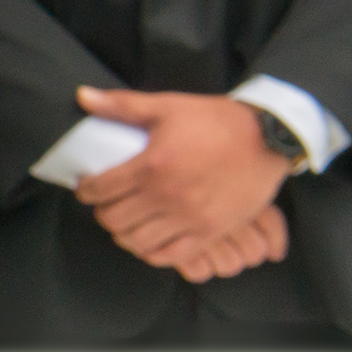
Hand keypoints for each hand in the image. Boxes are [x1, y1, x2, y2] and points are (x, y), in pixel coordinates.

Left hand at [71, 88, 298, 267]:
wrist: (269, 136)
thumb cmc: (216, 119)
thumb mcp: (168, 106)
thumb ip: (121, 105)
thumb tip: (82, 96)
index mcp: (152, 165)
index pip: (100, 189)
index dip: (86, 191)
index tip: (87, 188)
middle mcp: (167, 196)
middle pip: (113, 219)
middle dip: (102, 211)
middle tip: (106, 203)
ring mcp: (190, 218)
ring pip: (137, 241)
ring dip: (124, 233)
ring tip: (126, 221)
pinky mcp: (211, 231)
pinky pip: (170, 256)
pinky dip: (152, 252)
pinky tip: (149, 240)